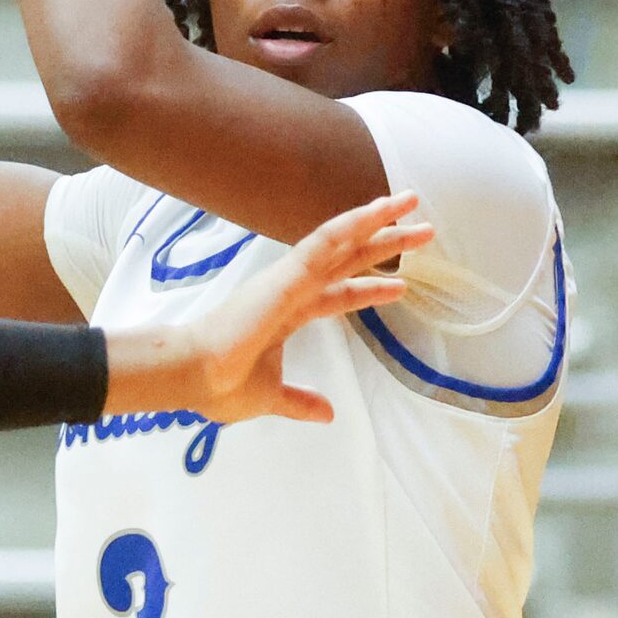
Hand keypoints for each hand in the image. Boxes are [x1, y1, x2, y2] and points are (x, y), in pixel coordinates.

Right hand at [102, 193, 432, 423]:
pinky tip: (378, 210)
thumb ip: (299, 401)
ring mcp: (289, 278)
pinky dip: (352, 224)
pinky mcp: (286, 274)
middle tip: (423, 227)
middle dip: (384, 242)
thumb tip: (327, 415)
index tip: (402, 286)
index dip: (369, 290)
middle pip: (346, 259)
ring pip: (340, 240)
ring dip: (376, 220)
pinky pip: (324, 241)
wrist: (194, 376)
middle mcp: (290, 289)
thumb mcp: (270, 396)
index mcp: (287, 313)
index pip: (337, 295)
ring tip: (410, 202)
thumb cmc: (221, 384)